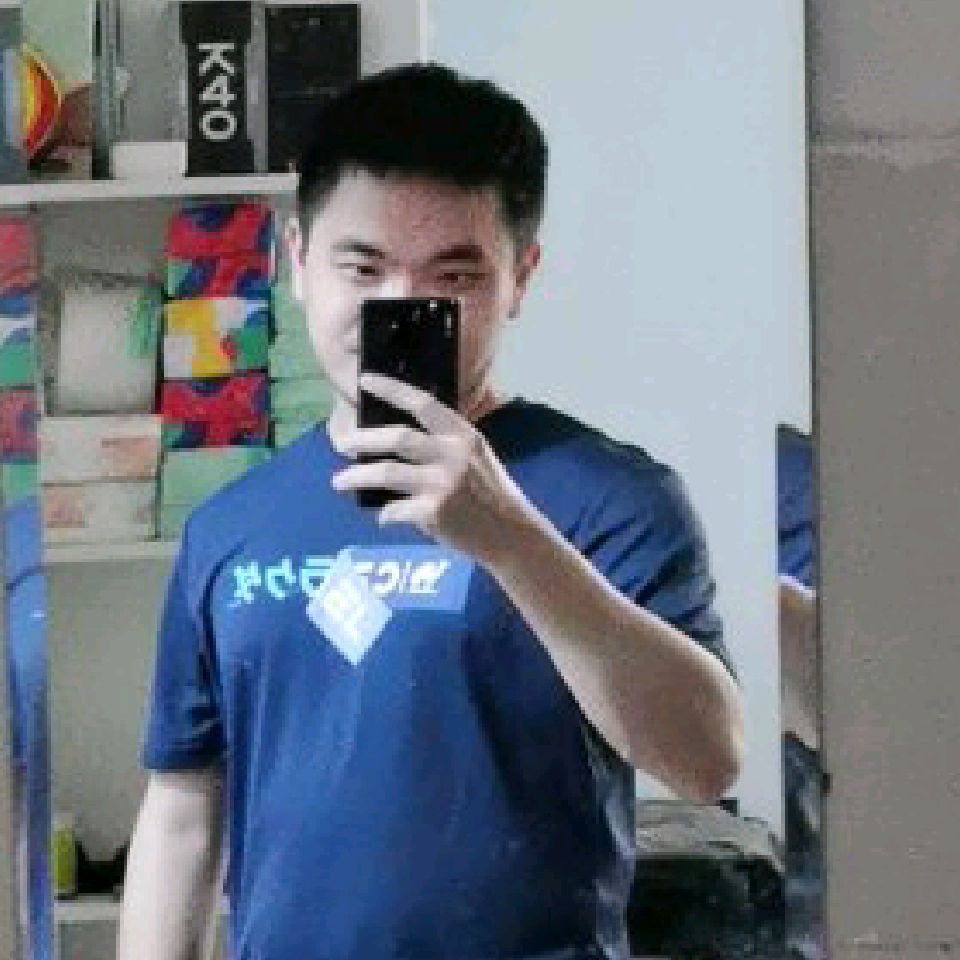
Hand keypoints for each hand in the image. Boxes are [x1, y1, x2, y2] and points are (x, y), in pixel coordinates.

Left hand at [330, 373, 530, 562]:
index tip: (364, 380)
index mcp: (462, 435)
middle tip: (340, 443)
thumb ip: (443, 444)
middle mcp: (452, 454)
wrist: (510, 533)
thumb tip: (393, 439)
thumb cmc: (489, 493)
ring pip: (388, 472)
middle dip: (363, 439)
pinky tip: (383, 517)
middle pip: (398, 437)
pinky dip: (385, 514)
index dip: (392, 389)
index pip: (423, 403)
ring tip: (338, 480)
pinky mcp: (434, 512)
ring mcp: (443, 484)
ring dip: (358, 476)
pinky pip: (396, 509)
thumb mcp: (474, 457)